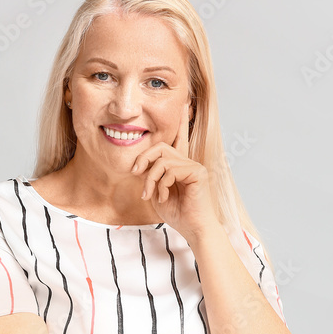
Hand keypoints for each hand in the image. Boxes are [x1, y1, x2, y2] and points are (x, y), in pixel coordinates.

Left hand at [130, 103, 220, 238]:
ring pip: (162, 160)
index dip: (180, 122)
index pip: (178, 139)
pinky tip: (164, 196)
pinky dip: (161, 183)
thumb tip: (140, 165)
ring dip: (150, 178)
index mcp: (180, 166)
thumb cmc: (178, 214)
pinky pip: (170, 169)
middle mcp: (189, 162)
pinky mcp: (198, 172)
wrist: (194, 229)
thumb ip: (150, 176)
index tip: (184, 103)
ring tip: (149, 194)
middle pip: (161, 147)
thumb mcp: (157, 193)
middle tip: (135, 172)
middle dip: (144, 158)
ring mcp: (194, 166)